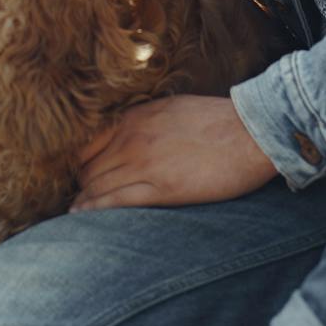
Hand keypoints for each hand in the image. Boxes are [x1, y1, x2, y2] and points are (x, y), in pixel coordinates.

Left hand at [72, 95, 276, 212]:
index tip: (78, 175)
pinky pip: (116, 201)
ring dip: (83, 200)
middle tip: (75, 199)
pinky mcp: (161, 188)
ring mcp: (144, 163)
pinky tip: (82, 216)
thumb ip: (142, 121)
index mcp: (134, 117)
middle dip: (79, 184)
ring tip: (74, 214)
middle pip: (87, 168)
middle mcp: (131, 138)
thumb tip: (126, 132)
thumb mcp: (169, 109)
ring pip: (97, 186)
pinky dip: (94, 210)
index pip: (87, 143)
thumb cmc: (217, 120)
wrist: (251, 132)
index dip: (78, 162)